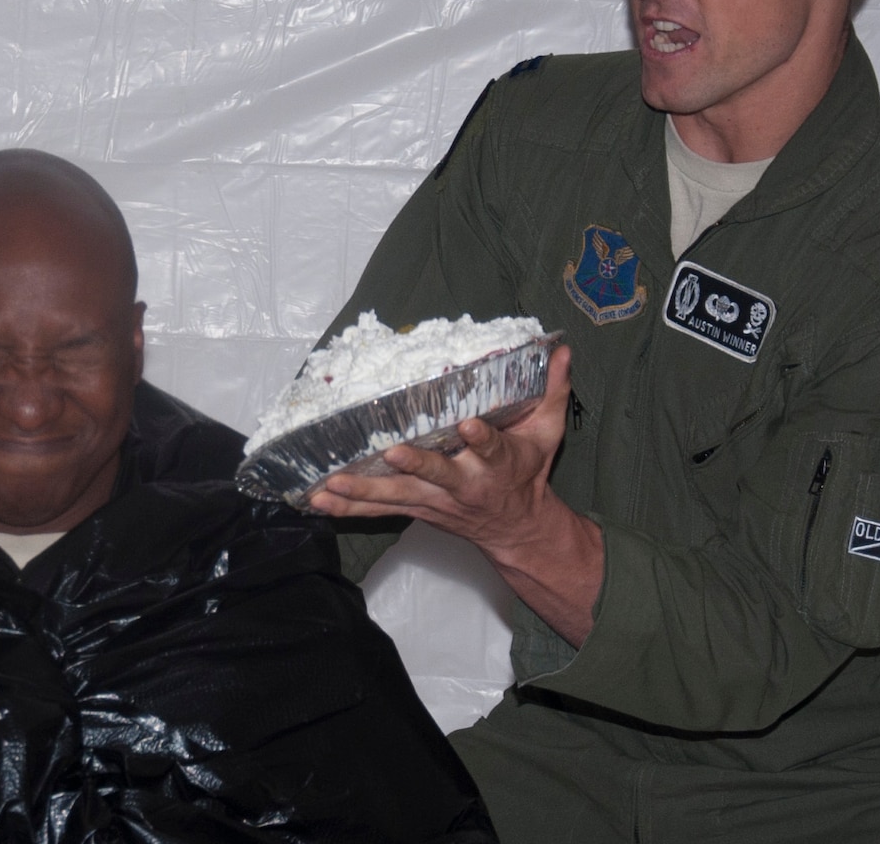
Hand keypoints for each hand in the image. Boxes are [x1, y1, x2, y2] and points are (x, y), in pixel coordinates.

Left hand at [310, 345, 572, 555]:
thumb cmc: (527, 473)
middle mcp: (464, 484)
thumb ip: (553, 391)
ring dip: (362, 492)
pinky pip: (378, 510)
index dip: (481, 439)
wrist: (517, 528)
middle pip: (437, 475)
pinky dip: (347, 508)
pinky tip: (317, 501)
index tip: (469, 426)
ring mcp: (435, 500)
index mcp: (497, 464)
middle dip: (416, 466)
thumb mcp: (547, 434)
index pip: (491, 449)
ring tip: (330, 485)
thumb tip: (562, 349)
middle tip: (392, 454)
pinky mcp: (415, 509)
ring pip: (397, 496)